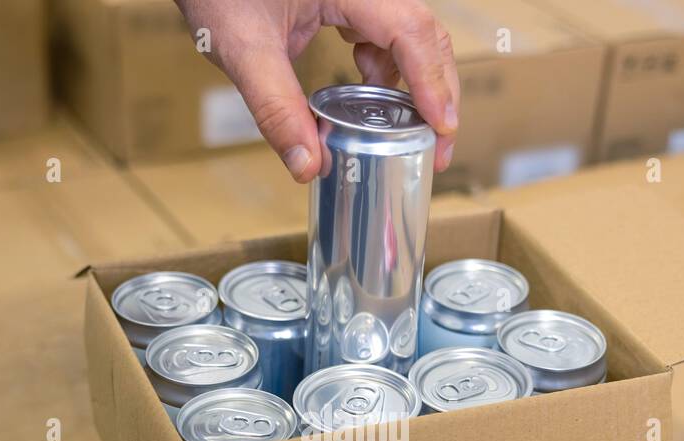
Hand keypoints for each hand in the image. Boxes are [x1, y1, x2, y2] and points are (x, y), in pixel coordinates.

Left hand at [176, 0, 458, 180]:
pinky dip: (386, 72)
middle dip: (437, 91)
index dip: (431, 81)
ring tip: (411, 132)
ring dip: (414, 85)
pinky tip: (370, 102)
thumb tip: (309, 166)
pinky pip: (384, 34)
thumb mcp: (243, 47)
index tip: (441, 127)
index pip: (410, 31)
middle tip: (439, 144)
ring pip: (409, 36)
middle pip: (423, 33)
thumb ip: (276, 107)